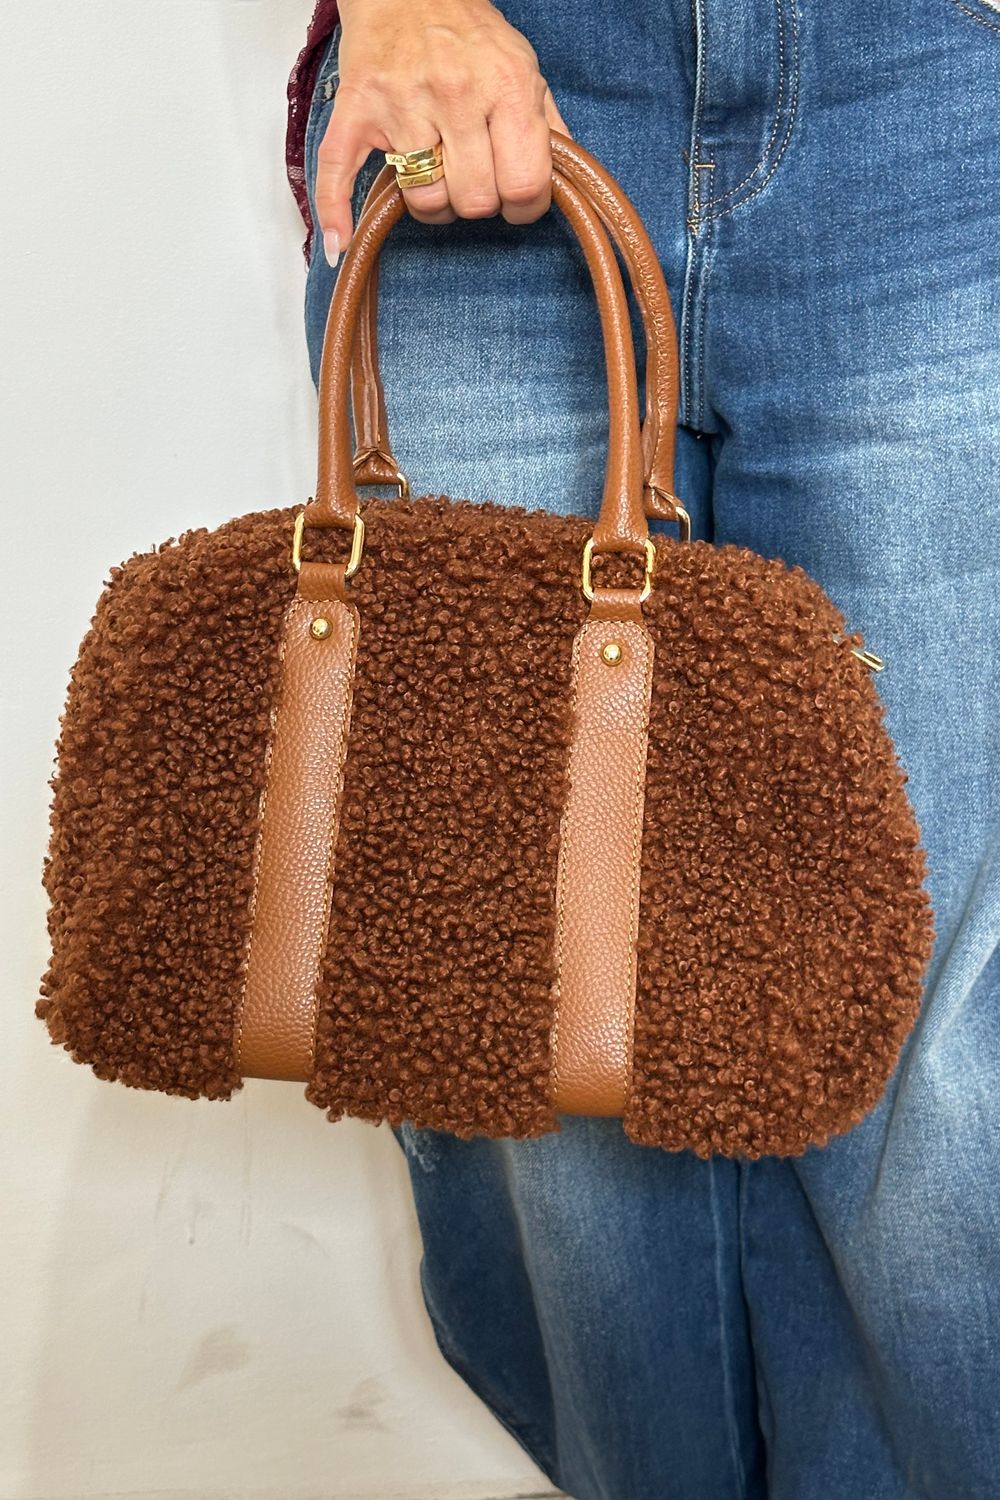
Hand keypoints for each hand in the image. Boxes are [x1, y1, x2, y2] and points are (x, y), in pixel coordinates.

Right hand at [315, 0, 572, 264]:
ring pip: (426, 202)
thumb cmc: (466, 33)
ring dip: (434, 202)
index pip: (524, 184)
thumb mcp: (524, 68)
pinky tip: (340, 243)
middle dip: (479, 202)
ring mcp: (402, 105)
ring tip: (437, 173)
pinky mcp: (357, 112)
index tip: (516, 201)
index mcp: (505, 85)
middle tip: (475, 178)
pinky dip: (337, 214)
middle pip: (475, 202)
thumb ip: (547, 126)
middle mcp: (455, 94)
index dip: (525, 207)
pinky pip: (340, 174)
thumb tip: (565, 182)